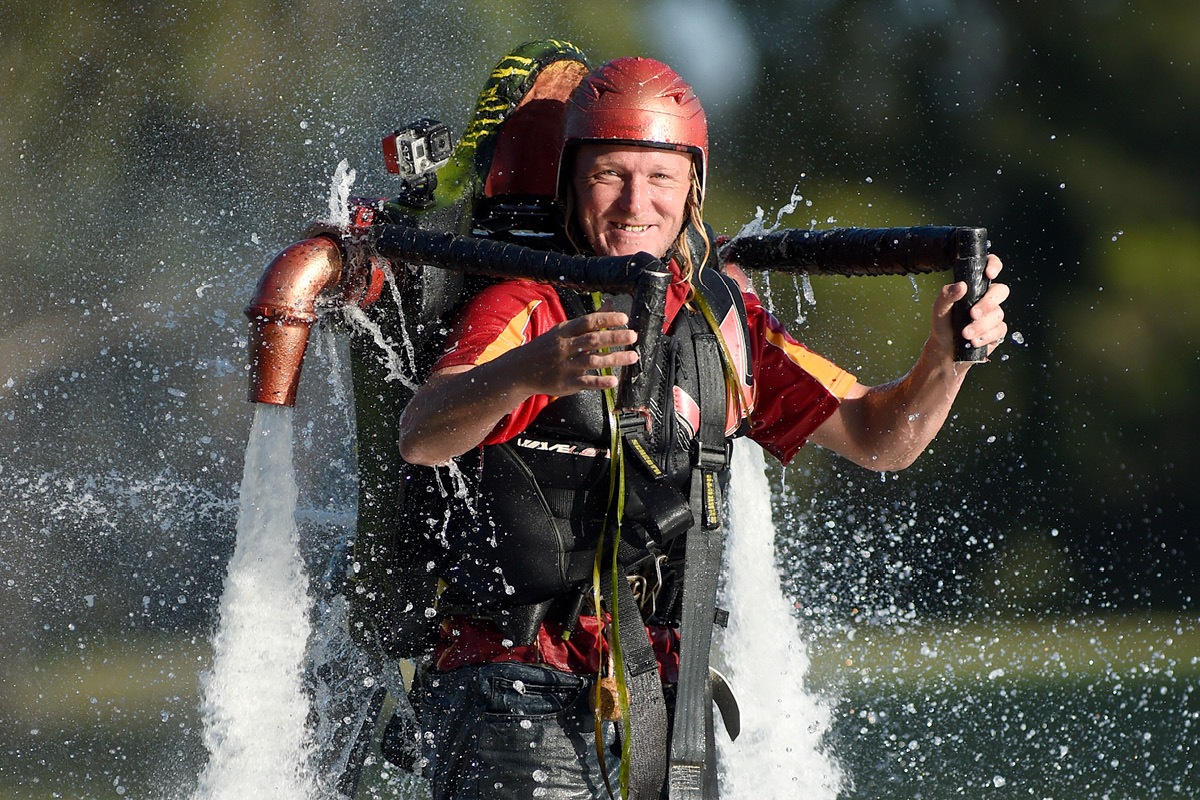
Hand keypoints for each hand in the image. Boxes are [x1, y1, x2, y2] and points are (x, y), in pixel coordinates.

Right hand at [512, 309, 638, 397]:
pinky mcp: (566, 383)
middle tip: (633, 336)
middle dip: (614, 337)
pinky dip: (600, 381)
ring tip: (633, 357)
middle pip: (592, 339)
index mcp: (565, 331)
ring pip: (592, 360)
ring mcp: (565, 365)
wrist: (520, 370)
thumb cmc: (547, 348)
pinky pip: (585, 382)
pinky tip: (614, 381)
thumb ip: (589, 321)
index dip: (606, 319)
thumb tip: (611, 304)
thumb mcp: (564, 331)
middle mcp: (565, 347)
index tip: (624, 319)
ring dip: (614, 359)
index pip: (588, 322)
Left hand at [931, 254, 1009, 359]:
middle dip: (987, 303)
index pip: (989, 268)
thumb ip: (947, 295)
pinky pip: (999, 330)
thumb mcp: (939, 309)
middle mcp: (986, 298)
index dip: (994, 266)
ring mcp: (993, 314)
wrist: (945, 349)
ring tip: (965, 334)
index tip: (989, 274)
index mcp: (974, 287)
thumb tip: (961, 285)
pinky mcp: (997, 330)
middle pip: (1000, 291)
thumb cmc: (943, 324)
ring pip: (998, 314)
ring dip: (981, 325)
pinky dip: (986, 336)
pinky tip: (973, 341)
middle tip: (972, 314)